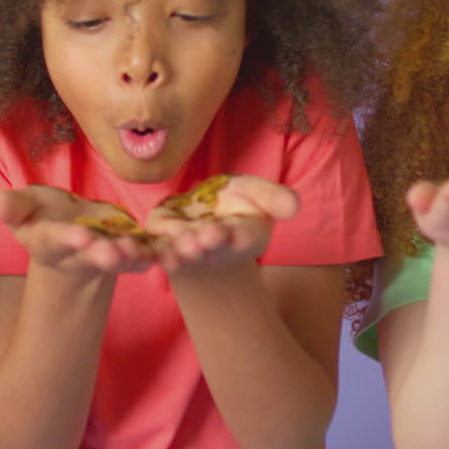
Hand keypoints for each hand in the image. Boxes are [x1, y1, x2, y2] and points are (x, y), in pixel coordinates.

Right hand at [0, 185, 155, 275]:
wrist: (67, 229)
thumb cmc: (40, 215)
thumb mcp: (22, 208)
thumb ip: (11, 207)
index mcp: (50, 243)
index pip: (57, 242)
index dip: (69, 240)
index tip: (80, 237)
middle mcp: (79, 254)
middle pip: (92, 256)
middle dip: (103, 255)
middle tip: (114, 253)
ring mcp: (106, 255)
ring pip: (122, 259)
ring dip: (135, 258)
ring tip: (147, 255)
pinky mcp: (129, 251)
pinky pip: (147, 253)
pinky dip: (160, 254)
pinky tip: (175, 251)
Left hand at [146, 175, 298, 274]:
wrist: (203, 215)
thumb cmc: (236, 202)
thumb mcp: (257, 192)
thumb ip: (273, 198)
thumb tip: (295, 206)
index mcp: (245, 236)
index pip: (245, 237)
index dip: (241, 237)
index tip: (238, 237)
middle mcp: (216, 250)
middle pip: (212, 247)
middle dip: (208, 242)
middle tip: (204, 238)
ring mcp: (188, 251)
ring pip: (184, 253)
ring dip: (181, 253)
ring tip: (180, 250)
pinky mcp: (161, 245)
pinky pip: (157, 251)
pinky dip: (155, 255)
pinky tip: (153, 255)